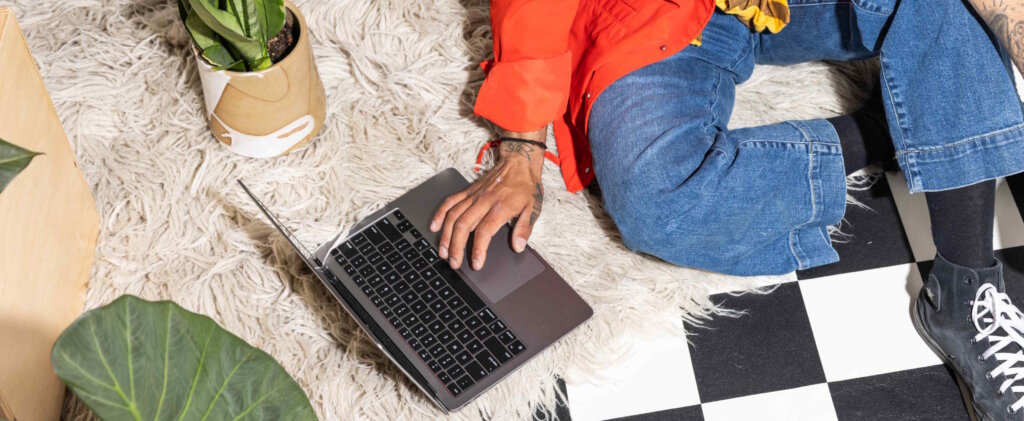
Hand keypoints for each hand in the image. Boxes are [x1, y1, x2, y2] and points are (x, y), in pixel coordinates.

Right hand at [430, 129, 546, 269]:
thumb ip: (524, 228)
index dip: (478, 249)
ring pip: (453, 216)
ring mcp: (473, 195)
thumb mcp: (533, 207)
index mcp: (500, 207)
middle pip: (463, 226)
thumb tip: (518, 246)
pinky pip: (450, 202)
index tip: (476, 264)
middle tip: (454, 263)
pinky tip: (435, 227)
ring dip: (446, 236)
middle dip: (456, 247)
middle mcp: (483, 201)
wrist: (519, 161)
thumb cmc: (526, 185)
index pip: (484, 231)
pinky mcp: (467, 191)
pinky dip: (440, 214)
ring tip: (443, 252)